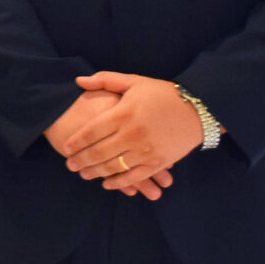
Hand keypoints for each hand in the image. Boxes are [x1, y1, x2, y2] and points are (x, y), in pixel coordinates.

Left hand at [61, 72, 204, 191]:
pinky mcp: (157, 162)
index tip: (66, 148)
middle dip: (81, 160)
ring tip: (83, 174)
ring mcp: (145, 150)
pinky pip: (133, 177)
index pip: (91, 131)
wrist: (198, 109)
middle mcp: (132, 134)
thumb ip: (104, 80)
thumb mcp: (134, 82)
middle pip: (98, 152)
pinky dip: (118, 182)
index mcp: (123, 113)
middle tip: (69, 165)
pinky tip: (106, 183)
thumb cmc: (163, 94)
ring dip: (94, 172)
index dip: (76, 142)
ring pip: (113, 166)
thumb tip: (78, 81)